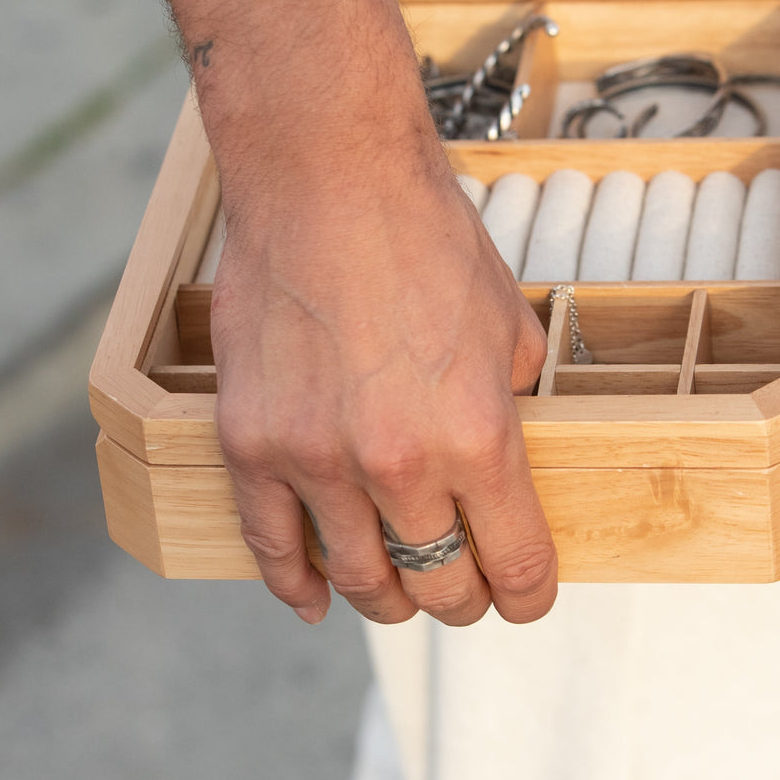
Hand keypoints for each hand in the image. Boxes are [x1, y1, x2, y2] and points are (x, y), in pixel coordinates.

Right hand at [210, 158, 557, 627]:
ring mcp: (314, 460)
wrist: (325, 178)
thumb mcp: (509, 324)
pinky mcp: (251, 445)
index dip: (527, 595)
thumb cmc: (422, 237)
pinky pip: (269, 545)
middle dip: (462, 601)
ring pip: (357, 578)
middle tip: (464, 594)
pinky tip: (312, 600)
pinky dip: (294, 585)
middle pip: (437, 584)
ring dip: (387, 600)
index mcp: (478, 438)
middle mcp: (397, 464)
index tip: (524, 598)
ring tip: (398, 595)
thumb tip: (504, 456)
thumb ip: (512, 405)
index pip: (515, 563)